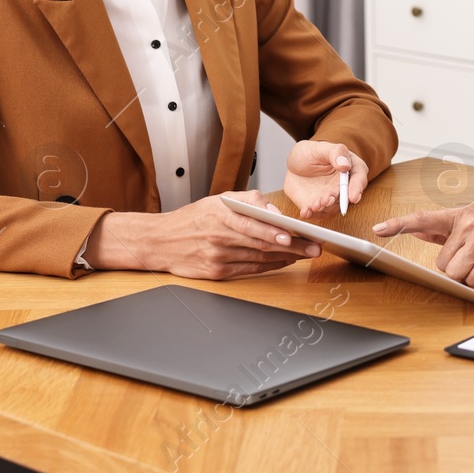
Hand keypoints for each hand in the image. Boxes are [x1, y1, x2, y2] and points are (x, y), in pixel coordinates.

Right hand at [85, 190, 320, 279]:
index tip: (294, 235)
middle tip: (313, 248)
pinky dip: (269, 267)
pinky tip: (284, 262)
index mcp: (220, 215)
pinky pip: (249, 270)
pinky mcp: (216, 272)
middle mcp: (218, 236)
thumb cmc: (193, 218)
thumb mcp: (217, 199)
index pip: (252, 224)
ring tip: (305, 255)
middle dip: (291, 247)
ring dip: (285, 258)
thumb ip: (248, 200)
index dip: (274, 232)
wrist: (160, 241)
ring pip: (258, 258)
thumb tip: (274, 210)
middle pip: (261, 244)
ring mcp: (217, 256)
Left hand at [284, 140, 367, 218]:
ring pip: (332, 207)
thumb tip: (345, 165)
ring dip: (325, 208)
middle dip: (337, 200)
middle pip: (346, 196)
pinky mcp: (319, 205)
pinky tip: (305, 211)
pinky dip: (312, 214)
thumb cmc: (310, 153)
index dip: (357, 188)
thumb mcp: (321, 148)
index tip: (352, 196)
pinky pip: (318, 213)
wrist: (294, 165)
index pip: (359, 178)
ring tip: (314, 205)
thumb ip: (336, 153)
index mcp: (350, 168)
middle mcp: (343, 185)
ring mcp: (331, 197)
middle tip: (326, 199)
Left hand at [372, 207, 473, 285]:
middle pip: (441, 263)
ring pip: (454, 274)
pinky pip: (473, 280)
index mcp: (462, 216)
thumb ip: (445, 232)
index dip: (399, 225)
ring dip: (470, 277)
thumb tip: (417, 229)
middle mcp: (470, 222)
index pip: (425, 219)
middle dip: (458, 269)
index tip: (378, 229)